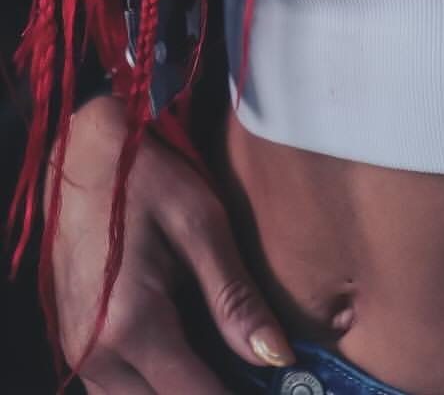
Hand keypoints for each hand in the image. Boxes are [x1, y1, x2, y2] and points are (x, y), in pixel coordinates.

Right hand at [44, 93, 295, 392]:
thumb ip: (235, 298)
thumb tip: (277, 357)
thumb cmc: (144, 177)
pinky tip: (196, 346)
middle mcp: (97, 357)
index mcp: (132, 327)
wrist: (79, 154)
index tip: (283, 383)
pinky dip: (162, 377)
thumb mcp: (201, 224)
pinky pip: (122, 387)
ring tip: (231, 355)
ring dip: (188, 386)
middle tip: (263, 371)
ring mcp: (81, 356)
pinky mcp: (78, 346)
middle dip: (217, 392)